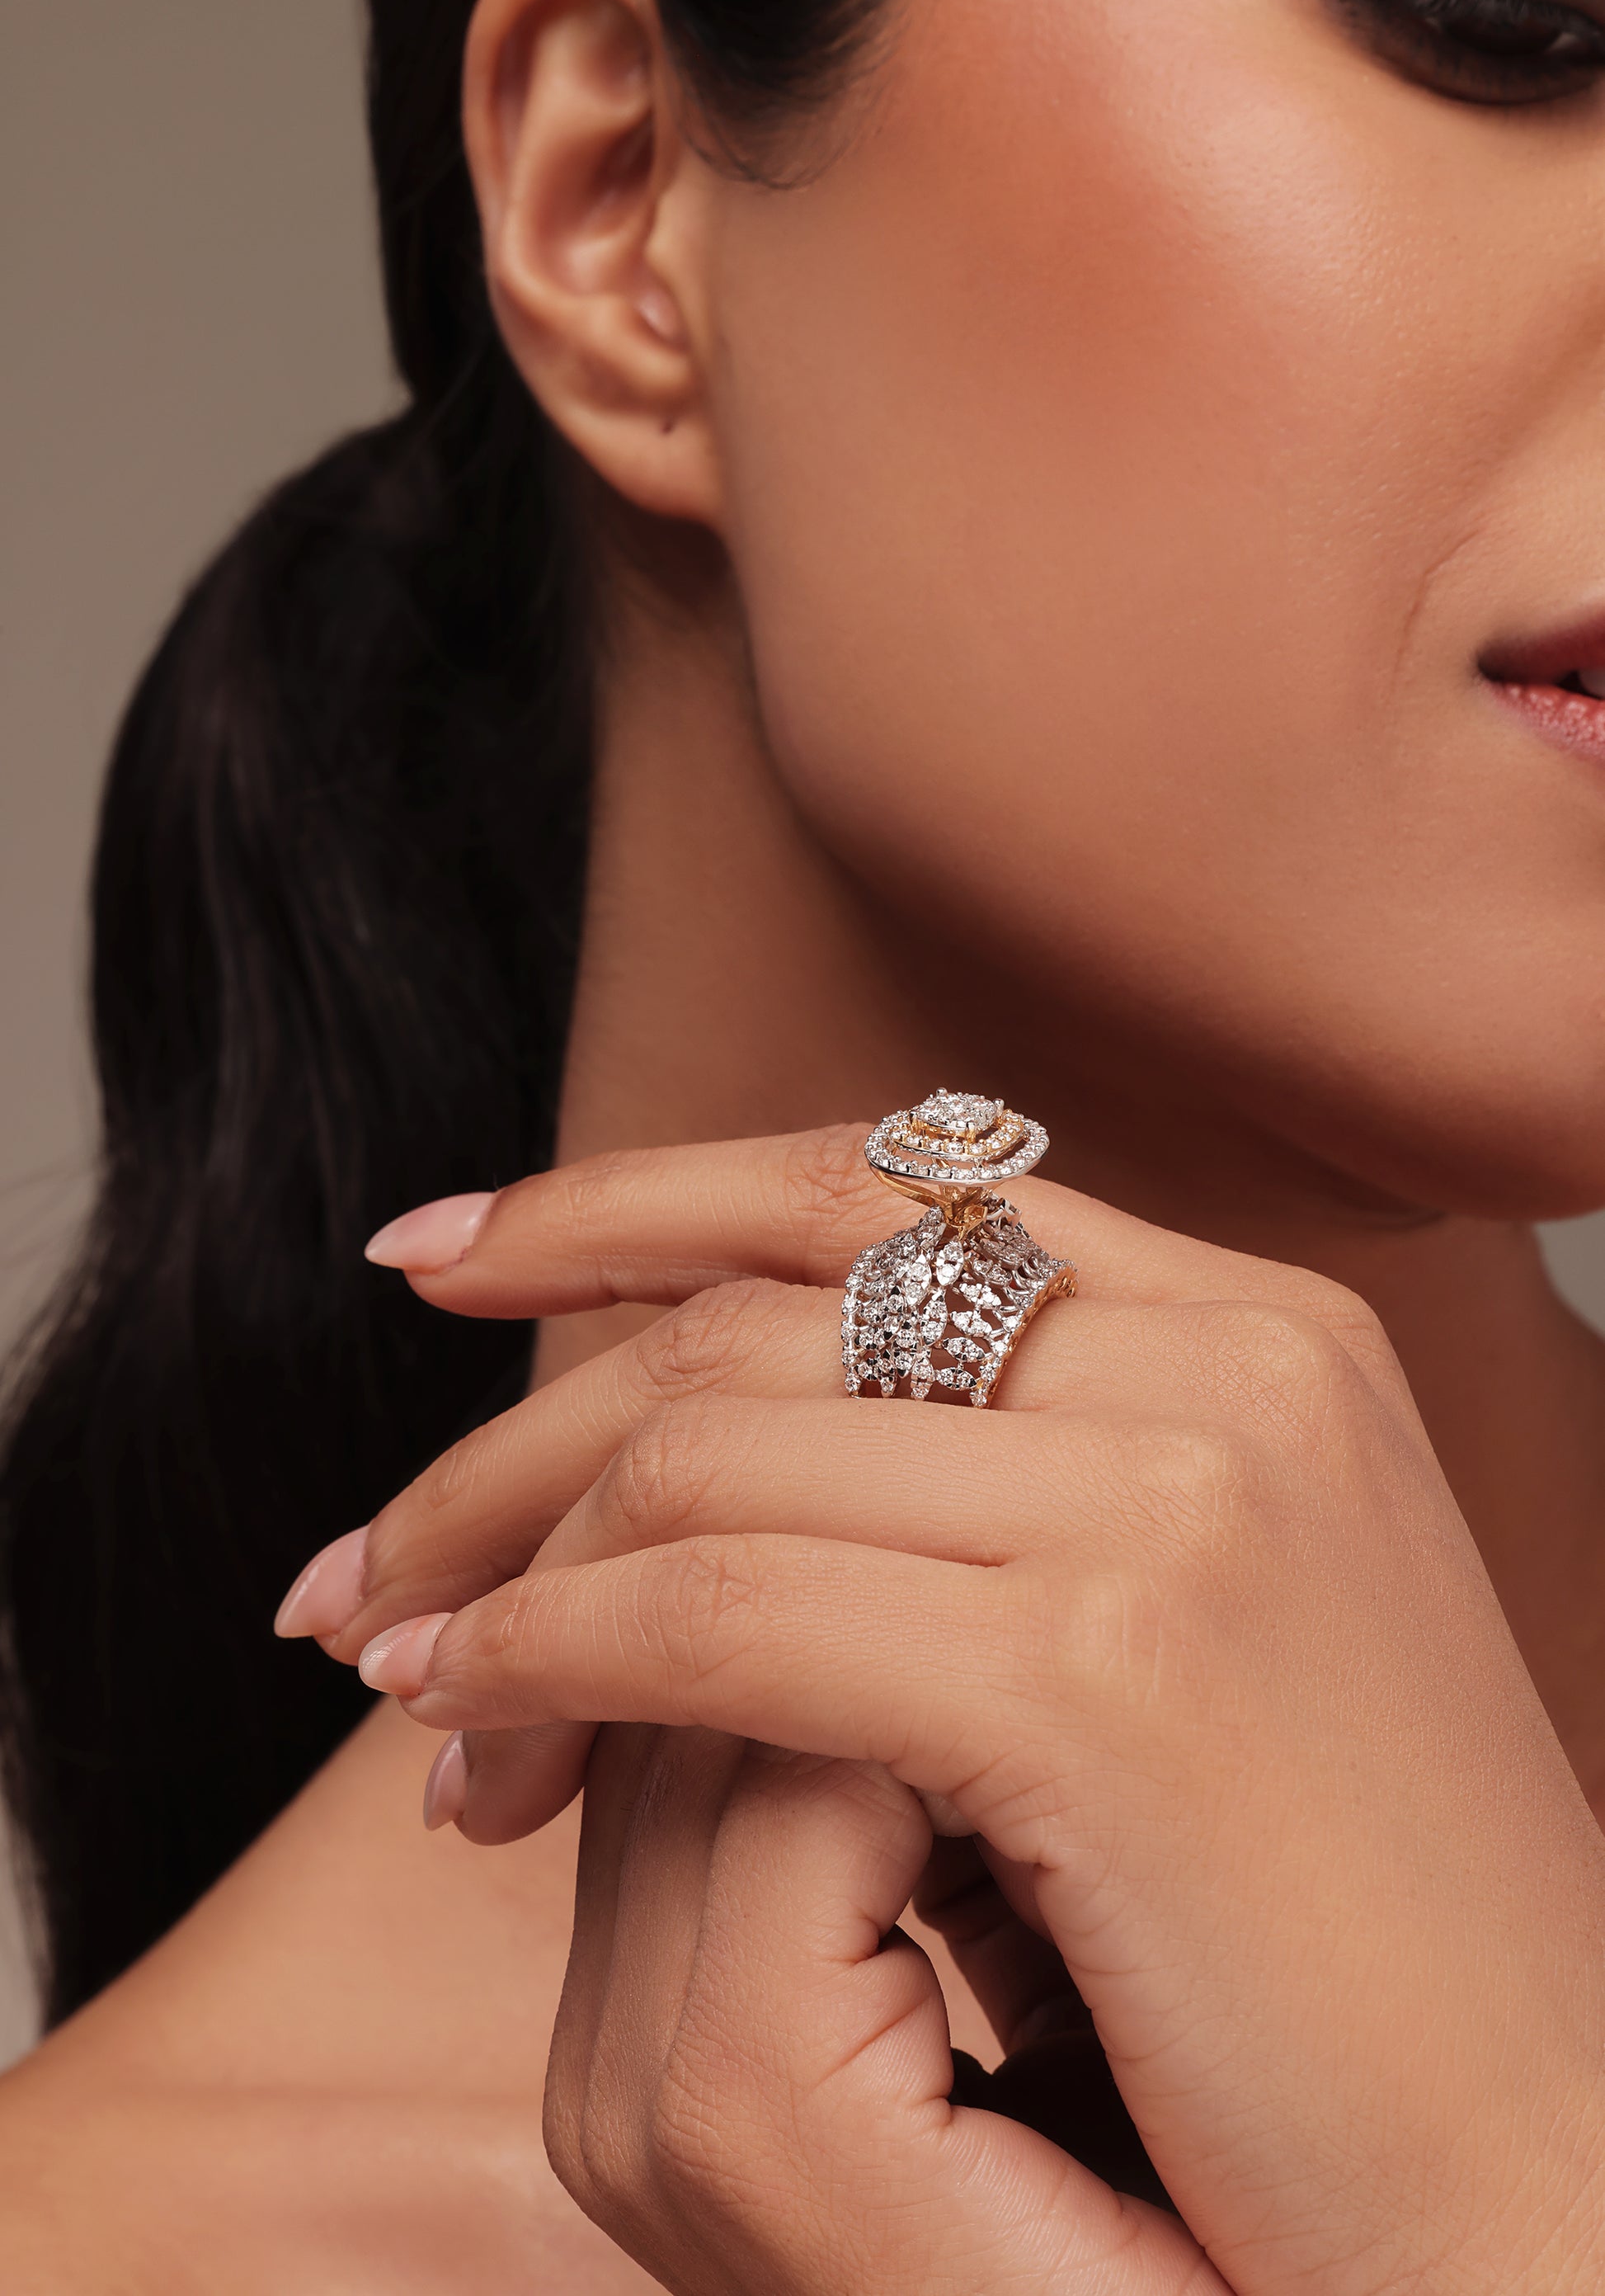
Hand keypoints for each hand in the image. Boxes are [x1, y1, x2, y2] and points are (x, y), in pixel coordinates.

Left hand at [286, 1126, 1604, 2291]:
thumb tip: (736, 1410)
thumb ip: (1011, 1469)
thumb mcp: (1198, 1618)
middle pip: (760, 1305)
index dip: (627, 1197)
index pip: (879, 1181)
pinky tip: (477, 1733)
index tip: (444, 1251)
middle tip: (371, 1554)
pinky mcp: (1106, 1670)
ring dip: (507, 1554)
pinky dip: (556, 1655)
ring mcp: (1181, 1498)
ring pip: (712, 1443)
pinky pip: (722, 1610)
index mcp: (1264, 1327)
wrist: (1539, 2190)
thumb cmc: (1336, 1944)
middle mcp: (1233, 1361)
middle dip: (515, 1417)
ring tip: (404, 1677)